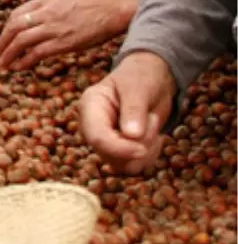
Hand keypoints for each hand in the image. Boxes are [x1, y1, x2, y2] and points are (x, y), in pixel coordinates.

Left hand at [0, 0, 140, 69]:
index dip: (5, 29)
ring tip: (4, 63)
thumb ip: (45, 8)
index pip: (15, 14)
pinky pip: (37, 53)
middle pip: (13, 27)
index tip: (3, 38)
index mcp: (44, 0)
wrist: (112, 9)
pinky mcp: (64, 42)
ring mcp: (54, 27)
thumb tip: (29, 21)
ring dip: (8, 53)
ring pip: (21, 40)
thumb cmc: (90, 6)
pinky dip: (24, 61)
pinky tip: (19, 67)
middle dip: (1, 42)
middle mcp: (46, 12)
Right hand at [79, 51, 176, 173]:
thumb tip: (132, 135)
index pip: (96, 137)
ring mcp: (106, 140)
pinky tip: (153, 137)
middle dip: (138, 145)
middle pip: (109, 155)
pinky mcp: (119, 150)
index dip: (119, 148)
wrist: (152, 80)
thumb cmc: (141, 77)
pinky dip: (149, 155)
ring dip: (146, 150)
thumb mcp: (138, 87)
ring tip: (151, 124)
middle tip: (152, 119)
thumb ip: (134, 109)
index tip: (142, 149)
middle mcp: (93, 127)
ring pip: (123, 164)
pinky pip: (134, 166)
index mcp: (90, 107)